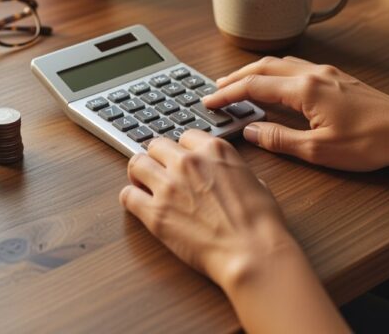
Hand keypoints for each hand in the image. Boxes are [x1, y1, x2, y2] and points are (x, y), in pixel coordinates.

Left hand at [120, 129, 295, 290]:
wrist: (252, 253)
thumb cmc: (261, 223)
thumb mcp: (255, 181)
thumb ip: (233, 171)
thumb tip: (227, 176)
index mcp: (214, 150)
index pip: (185, 136)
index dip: (182, 150)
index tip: (181, 159)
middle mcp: (188, 161)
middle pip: (156, 145)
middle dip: (158, 158)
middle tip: (159, 172)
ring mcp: (168, 185)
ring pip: (136, 164)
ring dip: (139, 173)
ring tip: (144, 185)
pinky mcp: (155, 213)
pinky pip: (127, 196)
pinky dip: (131, 198)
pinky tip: (138, 205)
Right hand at [203, 56, 388, 170]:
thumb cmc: (370, 144)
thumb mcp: (319, 151)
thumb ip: (280, 140)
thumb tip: (250, 133)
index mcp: (305, 90)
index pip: (254, 87)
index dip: (228, 93)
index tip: (209, 101)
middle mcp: (313, 74)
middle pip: (263, 67)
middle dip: (236, 77)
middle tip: (215, 88)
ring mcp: (327, 73)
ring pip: (280, 64)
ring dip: (255, 72)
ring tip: (238, 83)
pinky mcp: (337, 78)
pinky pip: (296, 67)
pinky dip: (275, 72)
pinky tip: (274, 84)